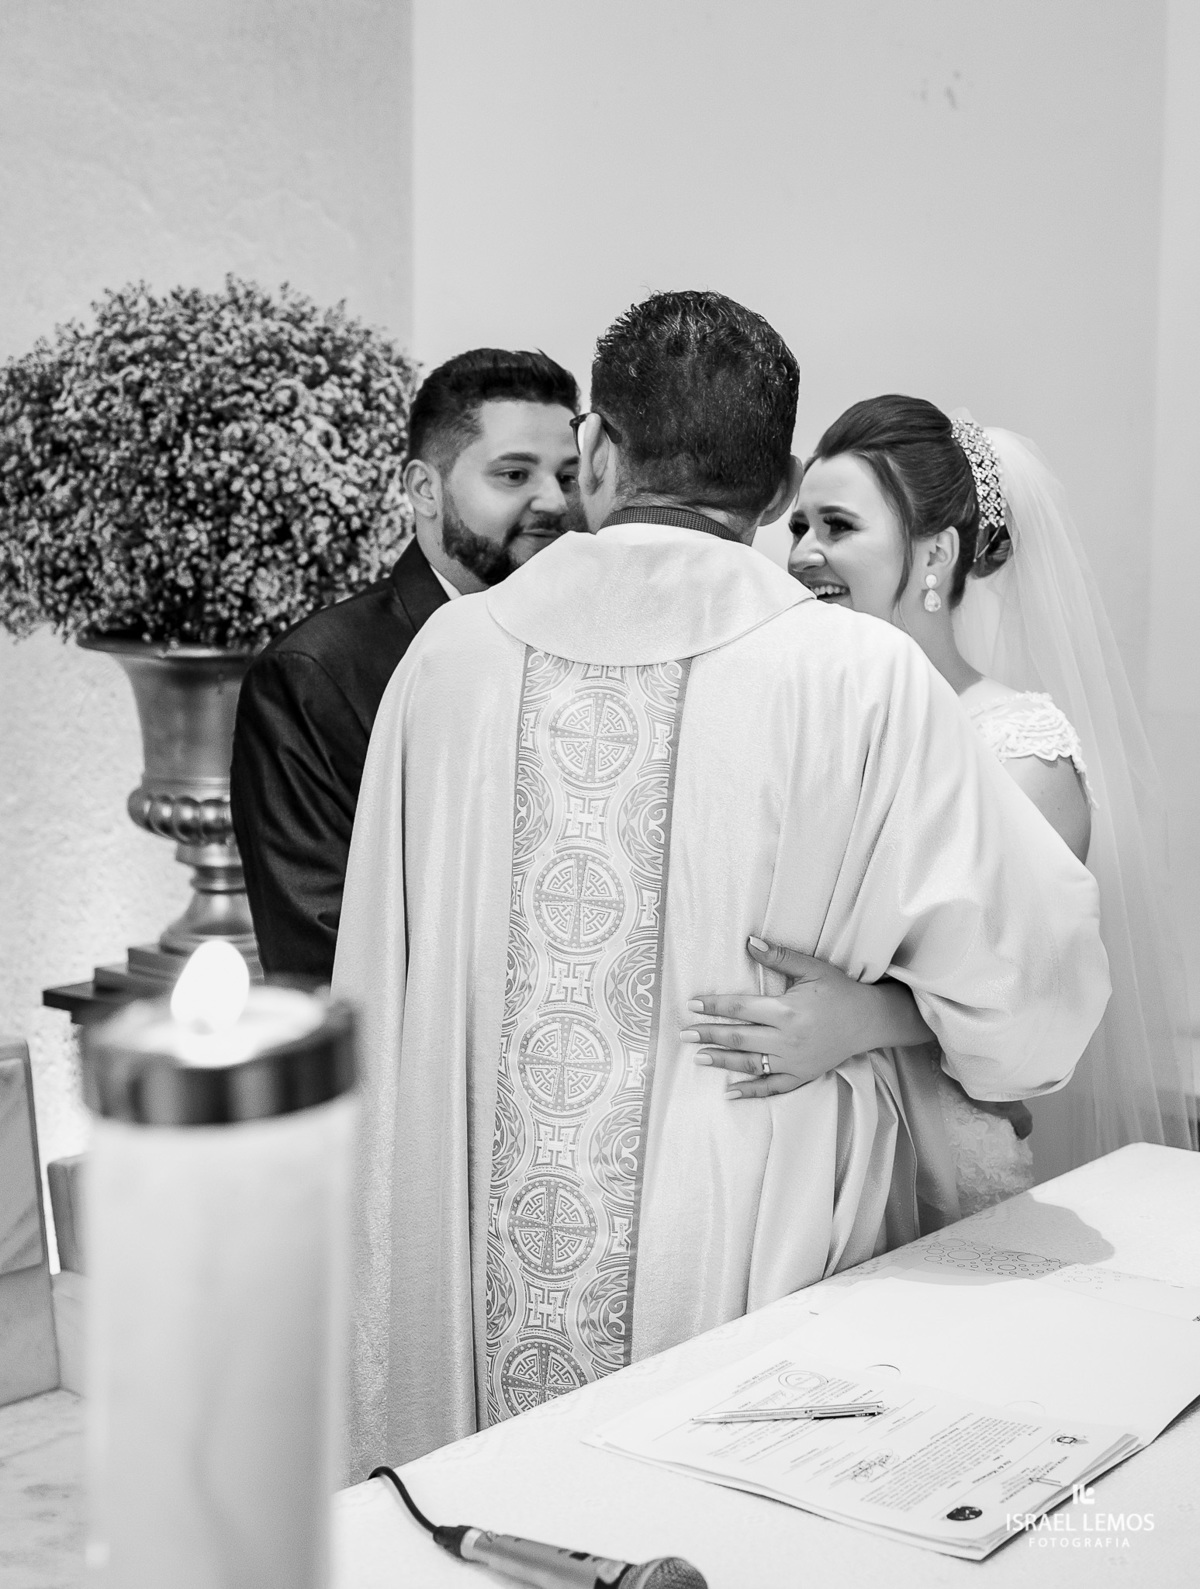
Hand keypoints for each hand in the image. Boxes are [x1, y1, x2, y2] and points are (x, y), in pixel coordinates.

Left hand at [681, 937, 890, 1099]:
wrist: (869, 1020)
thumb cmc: (840, 991)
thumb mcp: (812, 969)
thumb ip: (779, 957)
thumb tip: (749, 941)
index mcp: (787, 1011)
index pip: (741, 1008)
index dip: (715, 1006)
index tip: (692, 1005)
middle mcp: (787, 1039)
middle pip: (739, 1037)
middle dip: (709, 1035)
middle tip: (684, 1034)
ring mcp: (794, 1061)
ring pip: (750, 1063)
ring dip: (722, 1061)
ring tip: (698, 1058)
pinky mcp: (802, 1075)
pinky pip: (772, 1087)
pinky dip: (750, 1091)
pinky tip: (729, 1093)